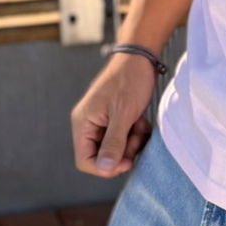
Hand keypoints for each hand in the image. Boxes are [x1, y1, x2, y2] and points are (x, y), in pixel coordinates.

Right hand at [70, 54, 155, 176]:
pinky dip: (135, 133)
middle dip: (122, 152)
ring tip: (140, 125)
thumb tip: (104, 169)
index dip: (105, 167)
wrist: (141, 56)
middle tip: (136, 138)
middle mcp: (89, 124)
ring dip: (132, 142)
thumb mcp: (122, 114)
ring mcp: (103, 121)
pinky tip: (142, 120)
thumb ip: (113, 143)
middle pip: (102, 156)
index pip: (85, 160)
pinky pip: (124, 137)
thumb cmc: (129, 80)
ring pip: (116, 148)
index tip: (127, 161)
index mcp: (83, 123)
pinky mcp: (116, 118)